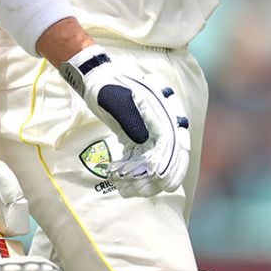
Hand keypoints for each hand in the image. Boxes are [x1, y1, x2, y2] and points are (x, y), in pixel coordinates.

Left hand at [58, 46, 189, 197]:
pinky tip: (118, 180)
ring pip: (153, 162)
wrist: (97, 79)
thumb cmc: (108, 86)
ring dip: (141, 179)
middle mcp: (160, 122)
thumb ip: (131, 118)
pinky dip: (132, 173)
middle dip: (155, 178)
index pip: (174, 142)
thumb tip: (144, 141)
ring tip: (124, 190)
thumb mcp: (117, 100)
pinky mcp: (137, 138)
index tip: (166, 183)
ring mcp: (149, 132)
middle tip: (140, 192)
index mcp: (162, 110)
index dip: (172, 165)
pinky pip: (140, 160)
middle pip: (167, 156)